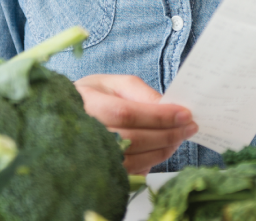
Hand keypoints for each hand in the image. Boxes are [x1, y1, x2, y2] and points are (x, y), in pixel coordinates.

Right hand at [74, 75, 197, 174]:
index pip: (127, 114)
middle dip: (167, 133)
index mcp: (86, 104)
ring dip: (163, 149)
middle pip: (133, 139)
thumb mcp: (113, 83)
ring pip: (134, 159)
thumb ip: (140, 91)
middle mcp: (84, 133)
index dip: (159, 116)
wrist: (65, 116)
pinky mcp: (100, 170)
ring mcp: (90, 156)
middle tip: (190, 127)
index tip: (185, 114)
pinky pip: (130, 171)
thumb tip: (167, 105)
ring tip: (180, 137)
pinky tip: (163, 149)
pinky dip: (152, 161)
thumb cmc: (93, 96)